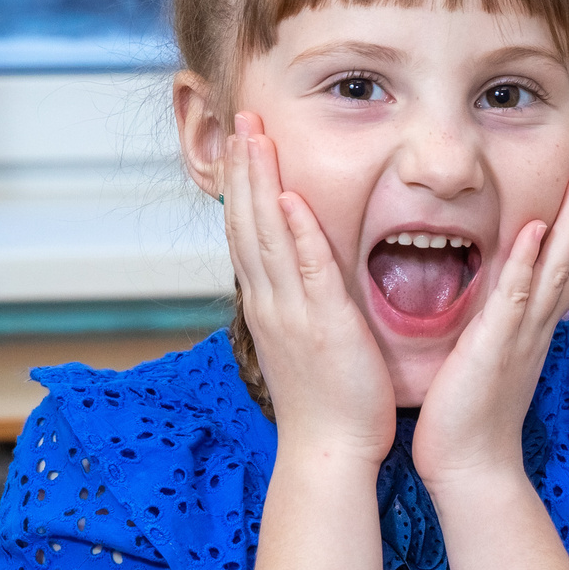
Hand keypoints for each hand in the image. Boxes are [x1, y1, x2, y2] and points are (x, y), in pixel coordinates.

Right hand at [222, 112, 394, 465]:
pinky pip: (305, 270)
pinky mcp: (321, 324)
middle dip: (243, 168)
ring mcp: (291, 312)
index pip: (247, 233)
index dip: (243, 186)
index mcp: (269, 305)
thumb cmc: (327, 403)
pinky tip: (291, 199)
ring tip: (255, 137)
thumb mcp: (305, 343)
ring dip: (260, 183)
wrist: (328, 450)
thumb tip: (299, 280)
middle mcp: (271, 302)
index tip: (243, 145)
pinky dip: (296, 233)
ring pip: (267, 236)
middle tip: (240, 119)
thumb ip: (301, 305)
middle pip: (247, 222)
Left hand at [411, 159, 568, 488]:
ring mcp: (522, 335)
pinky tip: (535, 229)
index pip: (564, 267)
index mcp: (531, 329)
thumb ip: (491, 329)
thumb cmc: (467, 420)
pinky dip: (528, 262)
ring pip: (558, 268)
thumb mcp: (485, 362)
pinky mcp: (497, 347)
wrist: (471, 468)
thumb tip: (488, 304)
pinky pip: (518, 297)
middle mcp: (536, 327)